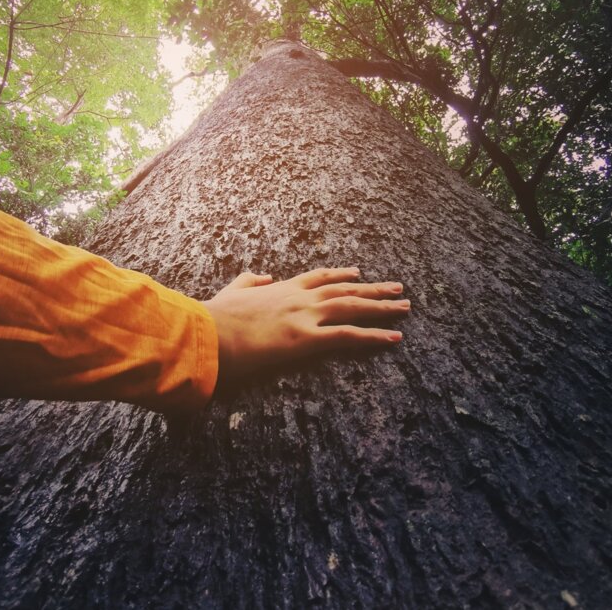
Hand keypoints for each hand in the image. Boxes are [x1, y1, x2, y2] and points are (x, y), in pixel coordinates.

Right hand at [201, 267, 408, 383]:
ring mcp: (305, 316)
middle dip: (372, 290)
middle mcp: (299, 298)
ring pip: (353, 308)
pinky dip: (374, 336)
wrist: (206, 333)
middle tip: (397, 288)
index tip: (357, 273)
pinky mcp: (306, 339)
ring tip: (405, 306)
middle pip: (345, 290)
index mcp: (281, 289)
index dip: (340, 275)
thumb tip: (262, 275)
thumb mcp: (230, 292)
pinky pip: (348, 336)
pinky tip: (395, 337)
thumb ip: (248, 281)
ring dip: (382, 307)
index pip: (318, 277)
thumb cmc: (214, 318)